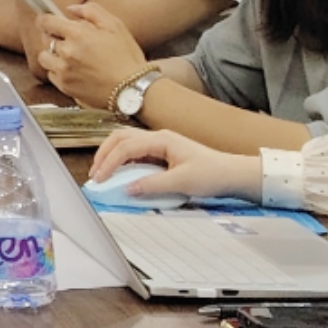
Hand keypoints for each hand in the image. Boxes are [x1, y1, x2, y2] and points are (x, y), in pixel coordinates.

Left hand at [35, 0, 148, 105]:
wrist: (132, 88)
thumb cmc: (126, 57)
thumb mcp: (115, 25)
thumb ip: (91, 11)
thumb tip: (71, 9)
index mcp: (78, 34)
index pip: (46, 21)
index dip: (45, 19)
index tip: (47, 21)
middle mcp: (67, 52)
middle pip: (45, 39)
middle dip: (54, 36)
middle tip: (68, 40)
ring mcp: (64, 71)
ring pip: (44, 57)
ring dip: (52, 54)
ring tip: (68, 56)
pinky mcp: (65, 87)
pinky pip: (51, 75)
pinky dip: (57, 70)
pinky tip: (73, 70)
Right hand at [85, 124, 269, 201]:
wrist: (232, 174)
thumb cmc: (212, 174)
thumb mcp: (181, 182)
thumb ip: (152, 185)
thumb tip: (127, 189)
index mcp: (162, 140)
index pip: (126, 147)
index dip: (109, 162)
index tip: (100, 179)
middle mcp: (158, 138)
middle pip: (120, 138)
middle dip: (104, 154)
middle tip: (95, 173)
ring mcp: (160, 145)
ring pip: (126, 143)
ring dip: (111, 156)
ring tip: (102, 173)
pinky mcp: (162, 154)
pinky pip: (136, 154)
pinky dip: (123, 162)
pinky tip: (120, 174)